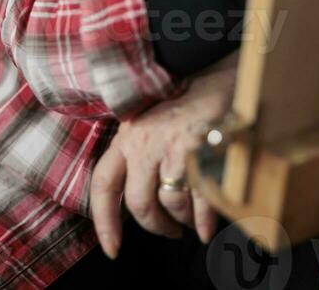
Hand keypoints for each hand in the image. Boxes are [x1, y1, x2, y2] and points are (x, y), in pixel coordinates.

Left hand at [90, 51, 237, 258]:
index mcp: (128, 135)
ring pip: (172, 203)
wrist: (214, 68)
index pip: (104, 184)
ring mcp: (173, 146)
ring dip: (183, 219)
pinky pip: (200, 200)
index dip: (104, 221)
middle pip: (139, 204)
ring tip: (192, 218)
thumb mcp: (149, 118)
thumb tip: (141, 196)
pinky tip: (208, 225)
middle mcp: (145, 142)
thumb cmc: (183, 97)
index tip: (113, 249)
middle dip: (156, 226)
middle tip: (169, 230)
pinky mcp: (200, 150)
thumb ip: (139, 150)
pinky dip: (205, 220)